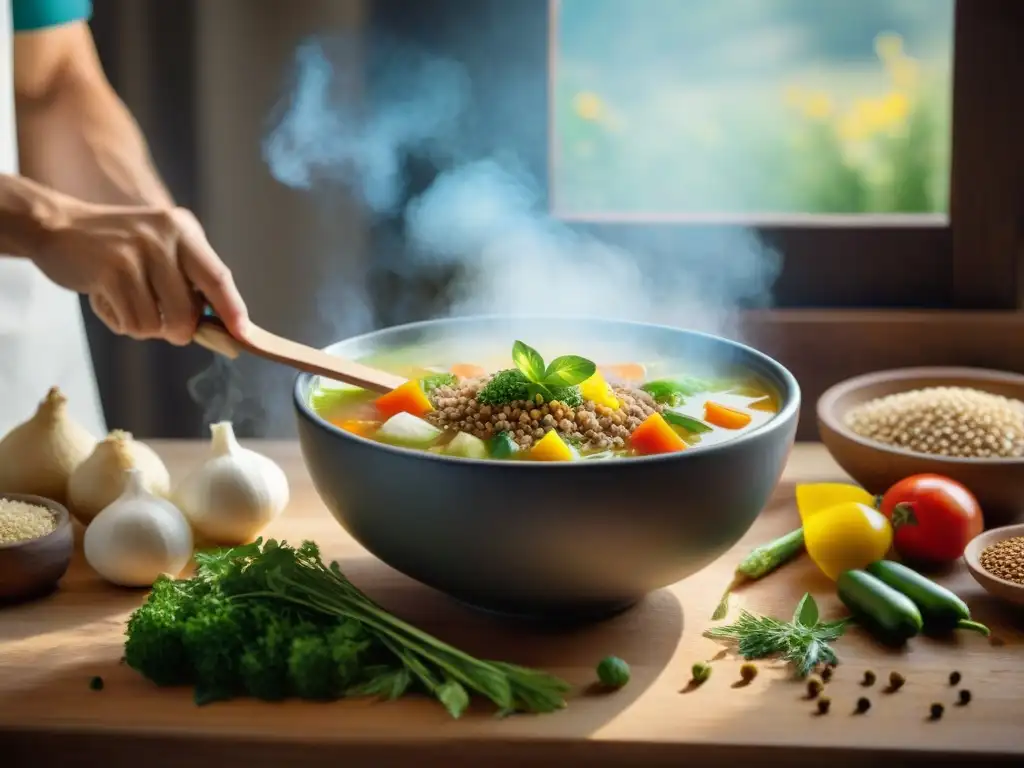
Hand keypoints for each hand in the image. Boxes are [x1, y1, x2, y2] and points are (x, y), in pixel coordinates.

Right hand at [33, 202, 248, 344]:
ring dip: (144, 327)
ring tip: (126, 302)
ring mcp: (137, 252)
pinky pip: (133, 322)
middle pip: (189, 311)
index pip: (218, 276)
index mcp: (184, 231)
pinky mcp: (111, 271)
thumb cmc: (116, 248)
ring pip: (159, 323)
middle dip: (179, 331)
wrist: (56, 226)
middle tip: (164, 325)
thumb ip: (188, 281)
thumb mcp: (160, 249)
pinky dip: (122, 323)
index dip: (233, 310)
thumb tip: (220, 326)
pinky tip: (107, 300)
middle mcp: (165, 236)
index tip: (243, 336)